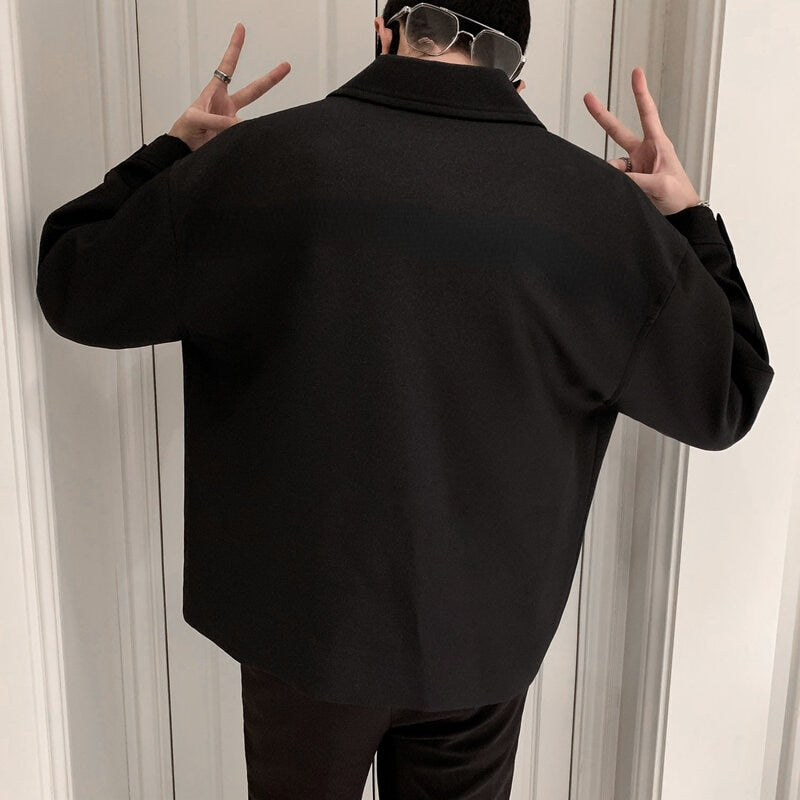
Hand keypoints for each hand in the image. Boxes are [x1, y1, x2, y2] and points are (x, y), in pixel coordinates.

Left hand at [168, 23, 290, 151]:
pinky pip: (246, 134)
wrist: (182, 152)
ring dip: (258, 123)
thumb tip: (240, 124)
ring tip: (261, 129)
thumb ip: (216, 121)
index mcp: (214, 93)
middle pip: (253, 90)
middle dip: (270, 78)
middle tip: (286, 66)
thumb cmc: (184, 131)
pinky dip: (249, 137)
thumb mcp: (195, 119)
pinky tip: (249, 142)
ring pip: (252, 117)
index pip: (227, 66)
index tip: (240, 29)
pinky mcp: (234, 136)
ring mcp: (232, 121)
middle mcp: (227, 105)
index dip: (234, 48)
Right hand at [583, 68, 700, 214]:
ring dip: (613, 175)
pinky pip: (614, 178)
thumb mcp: (661, 185)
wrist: (681, 216)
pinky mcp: (631, 180)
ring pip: (612, 164)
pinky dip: (613, 184)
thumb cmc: (680, 196)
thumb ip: (637, 179)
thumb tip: (616, 175)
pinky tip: (618, 192)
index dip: (640, 93)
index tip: (636, 73)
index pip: (647, 113)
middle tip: (588, 98)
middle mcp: (644, 153)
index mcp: (658, 145)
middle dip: (602, 116)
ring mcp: (636, 167)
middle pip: (618, 131)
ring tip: (630, 187)